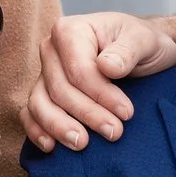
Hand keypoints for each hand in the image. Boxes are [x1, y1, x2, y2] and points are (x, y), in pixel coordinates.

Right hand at [25, 12, 175, 151]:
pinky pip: (31, 113)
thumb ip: (127, 51)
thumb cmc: (141, 43)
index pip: (78, 69)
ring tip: (81, 144)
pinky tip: (51, 146)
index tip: (127, 112)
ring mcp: (44, 73)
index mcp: (70, 30)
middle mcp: (50, 49)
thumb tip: (107, 66)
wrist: (141, 52)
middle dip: (87, 114)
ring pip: (39, 104)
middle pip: (59, 89)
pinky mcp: (44, 93)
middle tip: (115, 133)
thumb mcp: (144, 41)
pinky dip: (37, 130)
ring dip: (59, 127)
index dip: (100, 94)